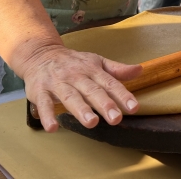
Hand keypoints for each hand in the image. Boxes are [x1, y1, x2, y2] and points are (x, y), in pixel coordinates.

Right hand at [21, 44, 142, 131]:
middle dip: (104, 104)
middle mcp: (76, 76)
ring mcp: (58, 83)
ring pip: (71, 97)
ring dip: (81, 110)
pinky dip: (47, 115)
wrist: (40, 54)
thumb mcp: (96, 62)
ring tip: (91, 122)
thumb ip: (117, 69)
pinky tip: (52, 127)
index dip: (122, 95)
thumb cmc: (73, 62)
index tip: (134, 107)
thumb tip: (140, 70)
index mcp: (92, 69)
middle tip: (116, 118)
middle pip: (92, 91)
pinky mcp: (40, 91)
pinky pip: (44, 103)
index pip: (110, 83)